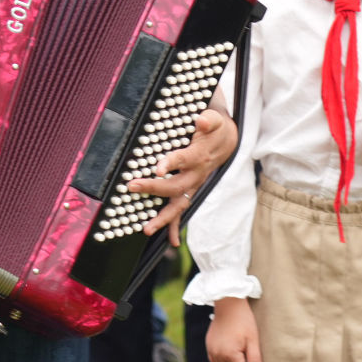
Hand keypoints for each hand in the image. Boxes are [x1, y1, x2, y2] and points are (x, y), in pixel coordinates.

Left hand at [132, 107, 238, 244]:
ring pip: (178, 205)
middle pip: (176, 186)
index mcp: (199, 156)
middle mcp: (196, 175)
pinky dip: (175, 227)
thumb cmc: (216, 129)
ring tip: (147, 229)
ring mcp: (193, 186)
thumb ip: (210, 119)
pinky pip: (182, 211)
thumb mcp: (216, 119)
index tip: (157, 169)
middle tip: (133, 186)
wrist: (228, 142)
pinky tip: (170, 242)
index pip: (184, 160)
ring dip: (163, 218)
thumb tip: (203, 120)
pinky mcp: (190, 191)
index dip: (171, 164)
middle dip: (153, 189)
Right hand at [206, 297, 261, 361]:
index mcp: (230, 354)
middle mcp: (218, 355)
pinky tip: (229, 350)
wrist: (228, 304)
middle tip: (246, 351)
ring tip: (238, 349)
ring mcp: (212, 351)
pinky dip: (223, 361)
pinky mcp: (208, 346)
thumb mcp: (253, 340)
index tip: (252, 357)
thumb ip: (255, 360)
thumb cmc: (243, 320)